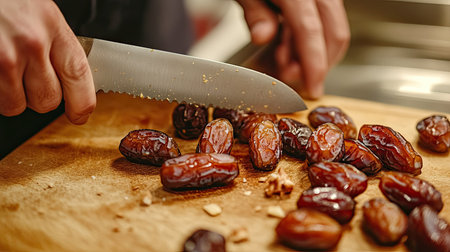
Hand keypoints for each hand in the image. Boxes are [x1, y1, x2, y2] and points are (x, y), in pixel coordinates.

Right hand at [0, 0, 95, 123]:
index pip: (79, 75)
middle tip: (27, 79)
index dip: (82, 103)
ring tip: (3, 69)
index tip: (80, 114)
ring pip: (16, 105)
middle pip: (47, 100)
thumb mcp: (38, 11)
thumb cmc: (6, 0)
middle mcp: (30, 42)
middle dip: (39, 97)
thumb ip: (54, 42)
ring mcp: (3, 58)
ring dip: (10, 96)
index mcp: (52, 25)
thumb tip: (69, 77)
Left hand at [237, 0, 349, 98]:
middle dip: (318, 62)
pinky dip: (304, 38)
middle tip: (292, 79)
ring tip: (280, 62)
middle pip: (333, 31)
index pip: (310, 31)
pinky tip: (284, 46)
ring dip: (308, 52)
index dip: (313, 64)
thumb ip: (254, 11)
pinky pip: (319, 20)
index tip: (313, 88)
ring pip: (328, 28)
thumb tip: (263, 36)